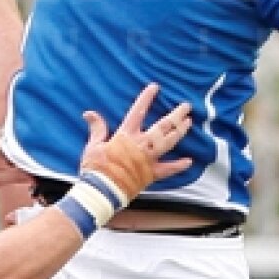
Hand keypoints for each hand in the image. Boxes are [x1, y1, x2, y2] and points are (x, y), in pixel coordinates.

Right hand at [79, 83, 192, 200]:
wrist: (102, 190)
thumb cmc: (95, 168)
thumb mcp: (93, 145)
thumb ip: (96, 128)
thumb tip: (89, 113)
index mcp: (126, 135)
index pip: (138, 111)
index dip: (147, 98)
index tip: (155, 87)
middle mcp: (141, 144)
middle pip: (163, 126)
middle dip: (176, 114)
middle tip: (186, 106)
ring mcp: (149, 159)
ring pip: (169, 142)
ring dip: (180, 132)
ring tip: (189, 122)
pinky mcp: (151, 174)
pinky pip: (169, 169)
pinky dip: (179, 166)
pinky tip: (190, 161)